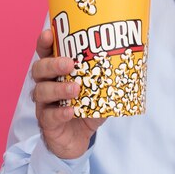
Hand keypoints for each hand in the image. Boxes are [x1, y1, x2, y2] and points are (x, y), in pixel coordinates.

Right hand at [31, 29, 105, 158]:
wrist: (79, 139)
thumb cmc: (87, 108)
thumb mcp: (101, 90)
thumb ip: (110, 76)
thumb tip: (135, 58)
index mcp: (57, 72)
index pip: (46, 53)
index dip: (44, 43)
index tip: (49, 34)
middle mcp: (46, 85)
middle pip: (39, 69)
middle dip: (53, 64)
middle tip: (69, 64)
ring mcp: (44, 104)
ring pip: (41, 92)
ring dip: (58, 88)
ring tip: (75, 89)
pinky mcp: (47, 123)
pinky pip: (48, 116)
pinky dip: (60, 113)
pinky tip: (71, 111)